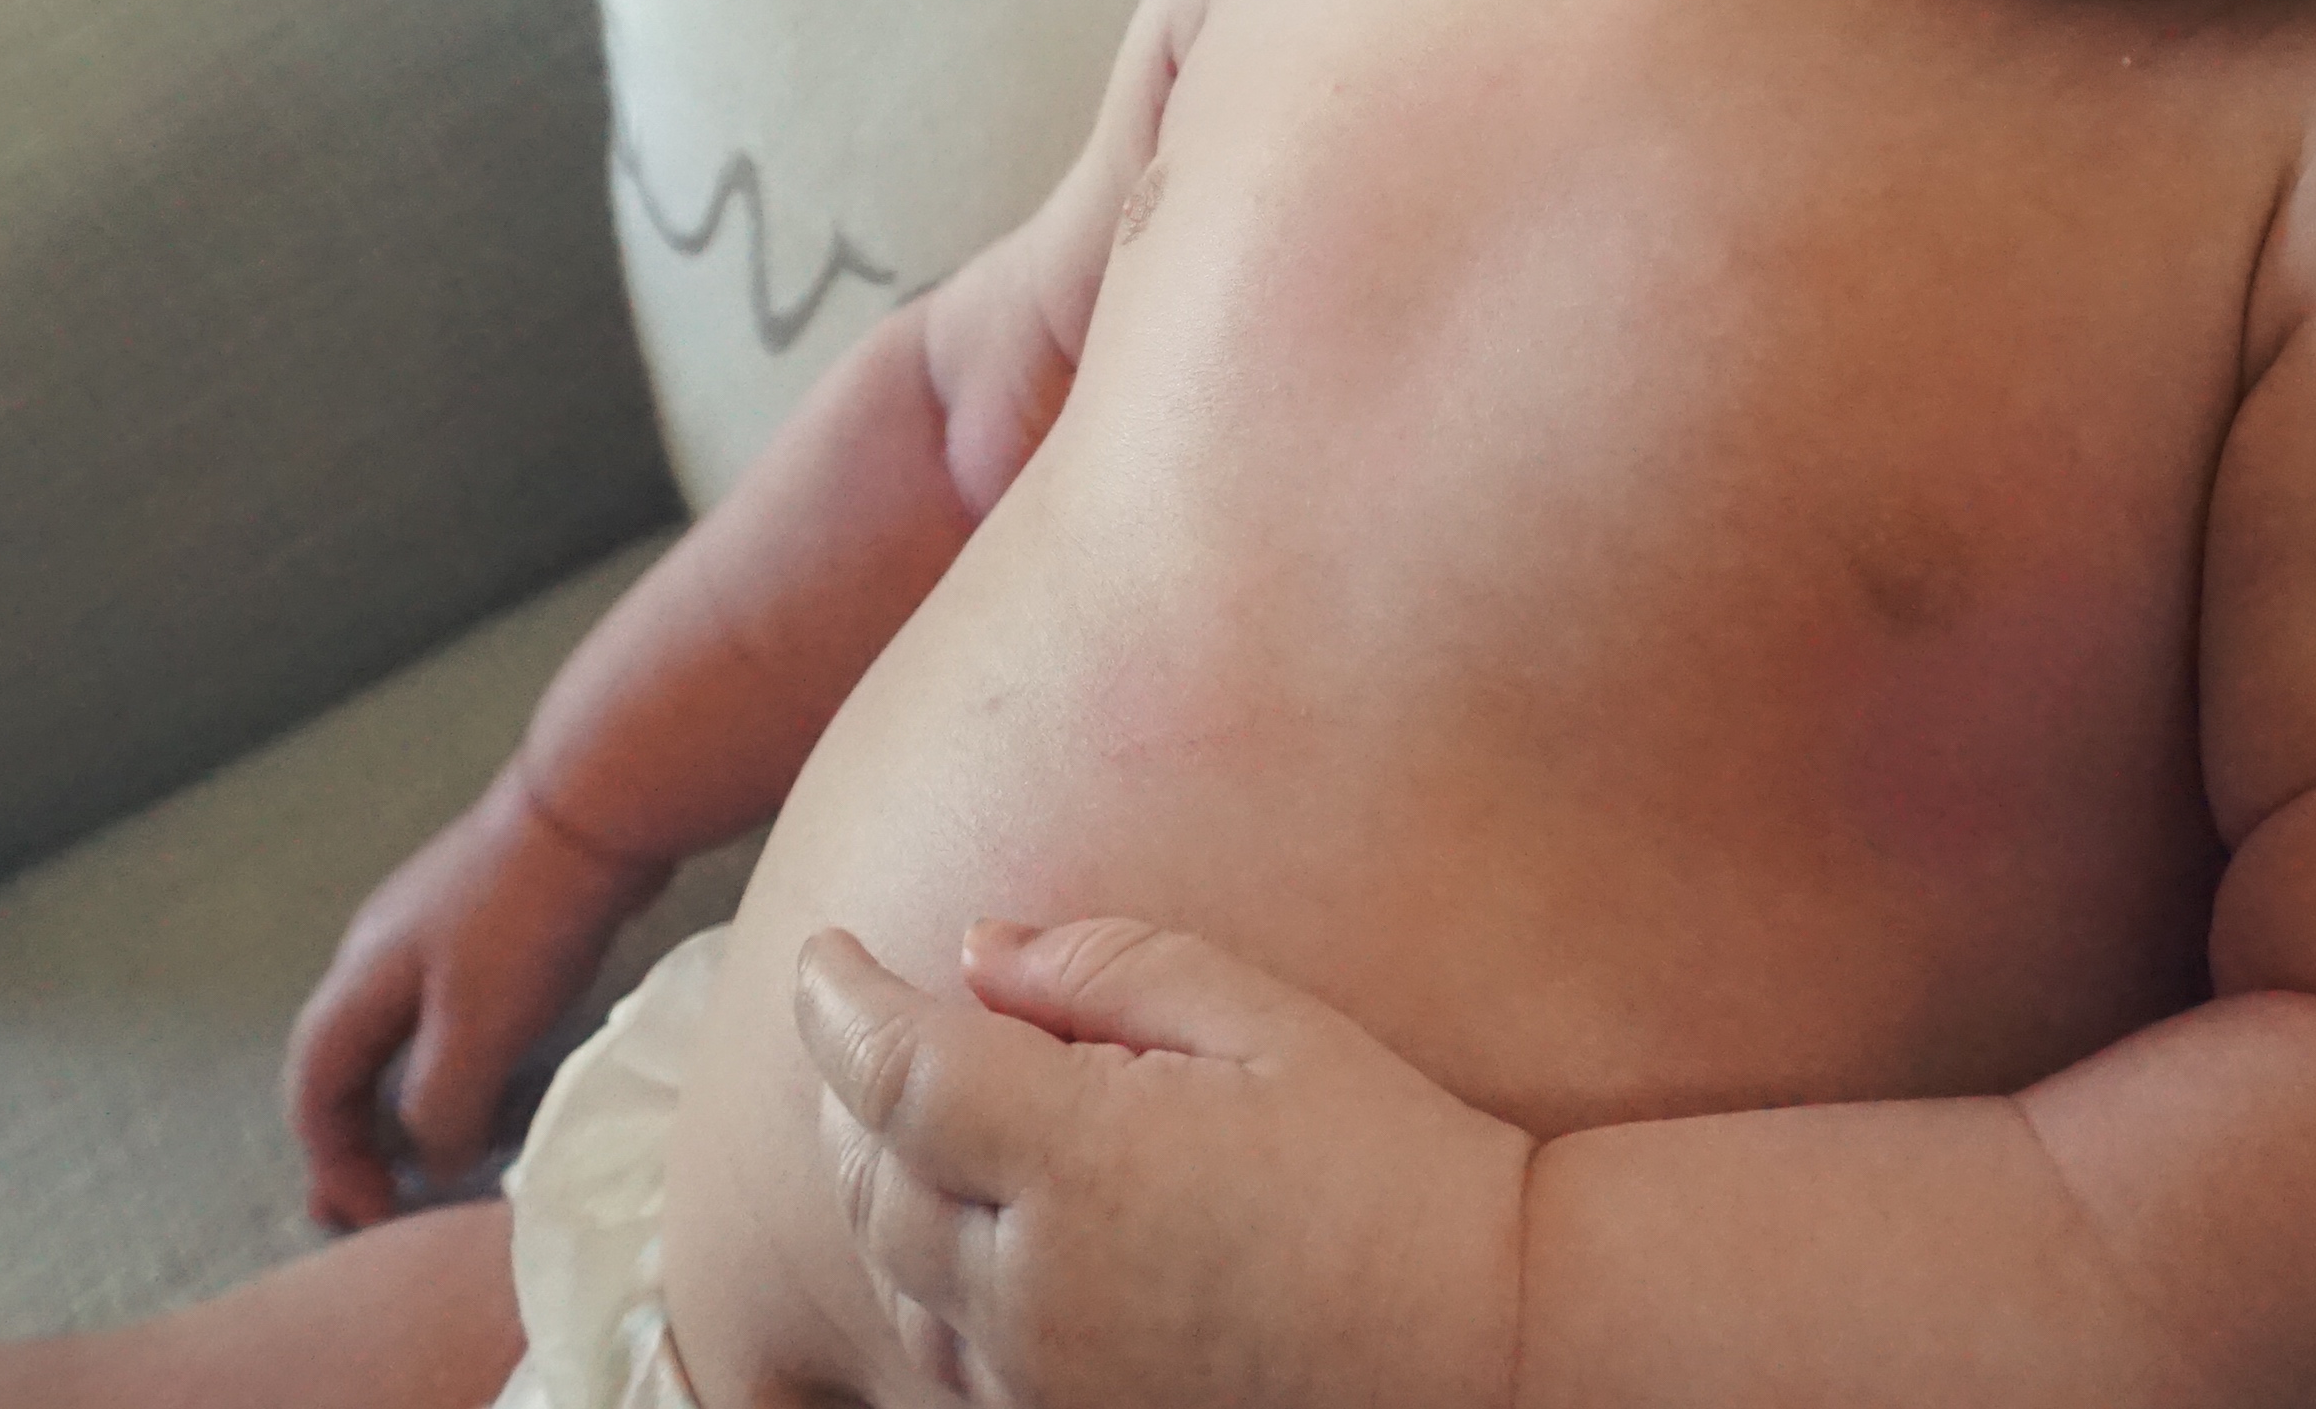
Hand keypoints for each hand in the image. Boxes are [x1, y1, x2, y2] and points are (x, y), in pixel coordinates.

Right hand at [284, 770, 664, 1229]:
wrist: (598, 805)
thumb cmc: (527, 917)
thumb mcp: (475, 1029)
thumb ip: (441, 1106)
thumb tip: (433, 1159)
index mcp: (360, 978)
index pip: (315, 1087)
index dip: (332, 1160)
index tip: (371, 1216)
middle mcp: (383, 953)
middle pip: (346, 1062)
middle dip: (352, 1139)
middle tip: (371, 1206)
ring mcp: (440, 933)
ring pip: (402, 1037)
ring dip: (405, 1104)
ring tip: (429, 1163)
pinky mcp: (495, 924)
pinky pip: (455, 1015)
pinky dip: (457, 1066)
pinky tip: (494, 1088)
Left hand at [796, 916, 1530, 1408]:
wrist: (1488, 1344)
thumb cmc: (1394, 1165)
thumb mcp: (1265, 1020)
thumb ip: (1105, 971)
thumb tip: (976, 953)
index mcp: (1079, 1159)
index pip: (891, 1069)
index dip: (838, 1001)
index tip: (827, 951)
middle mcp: (1034, 1286)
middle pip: (872, 1175)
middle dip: (851, 1082)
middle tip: (867, 1010)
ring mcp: (1043, 1377)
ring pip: (894, 1274)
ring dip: (880, 1182)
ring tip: (907, 1108)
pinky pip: (946, 1353)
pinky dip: (924, 1277)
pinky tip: (964, 1227)